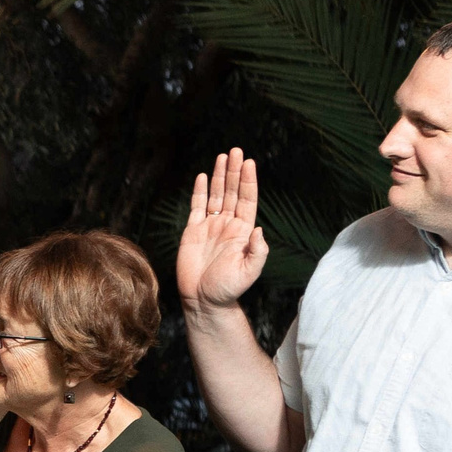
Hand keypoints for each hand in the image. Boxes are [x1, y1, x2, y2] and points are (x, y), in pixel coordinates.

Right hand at [177, 149, 268, 312]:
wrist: (203, 301)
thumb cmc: (227, 289)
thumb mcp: (248, 272)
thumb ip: (257, 251)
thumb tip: (258, 229)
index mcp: (242, 232)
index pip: (247, 200)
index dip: (248, 181)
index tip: (248, 163)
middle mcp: (227, 225)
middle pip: (233, 192)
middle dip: (234, 171)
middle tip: (236, 151)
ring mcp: (210, 227)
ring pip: (217, 195)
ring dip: (220, 176)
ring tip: (222, 156)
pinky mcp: (192, 232)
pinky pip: (197, 207)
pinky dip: (200, 191)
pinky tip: (204, 177)